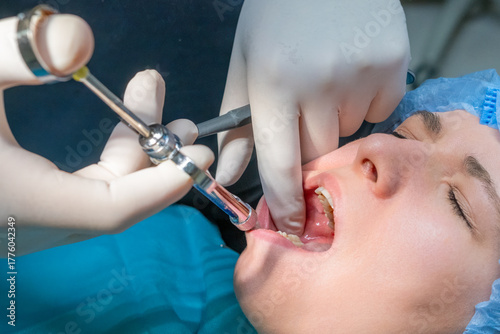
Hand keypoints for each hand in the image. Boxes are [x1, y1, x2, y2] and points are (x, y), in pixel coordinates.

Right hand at [0, 13, 213, 255]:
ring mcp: (26, 217)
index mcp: (20, 202)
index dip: (162, 186)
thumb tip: (76, 38)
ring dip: (133, 151)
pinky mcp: (23, 205)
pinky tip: (119, 123)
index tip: (200, 156)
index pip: (114, 211)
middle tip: (182, 118)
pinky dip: (107, 160)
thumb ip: (12, 49)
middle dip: (154, 157)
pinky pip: (80, 190)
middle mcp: (29, 221)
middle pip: (116, 201)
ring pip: (100, 194)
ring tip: (157, 105)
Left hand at [216, 0, 409, 233]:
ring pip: (349, 132)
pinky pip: (378, 110)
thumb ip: (237, 124)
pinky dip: (364, 102)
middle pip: (319, 153)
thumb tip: (228, 174)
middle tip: (303, 114)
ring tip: (327, 79)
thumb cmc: (275, 18)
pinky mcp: (394, 66)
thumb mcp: (245, 63)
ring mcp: (362, 75)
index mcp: (274, 83)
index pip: (281, 162)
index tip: (292, 223)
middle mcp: (320, 84)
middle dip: (308, 147)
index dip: (286, 200)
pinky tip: (352, 71)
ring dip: (335, 120)